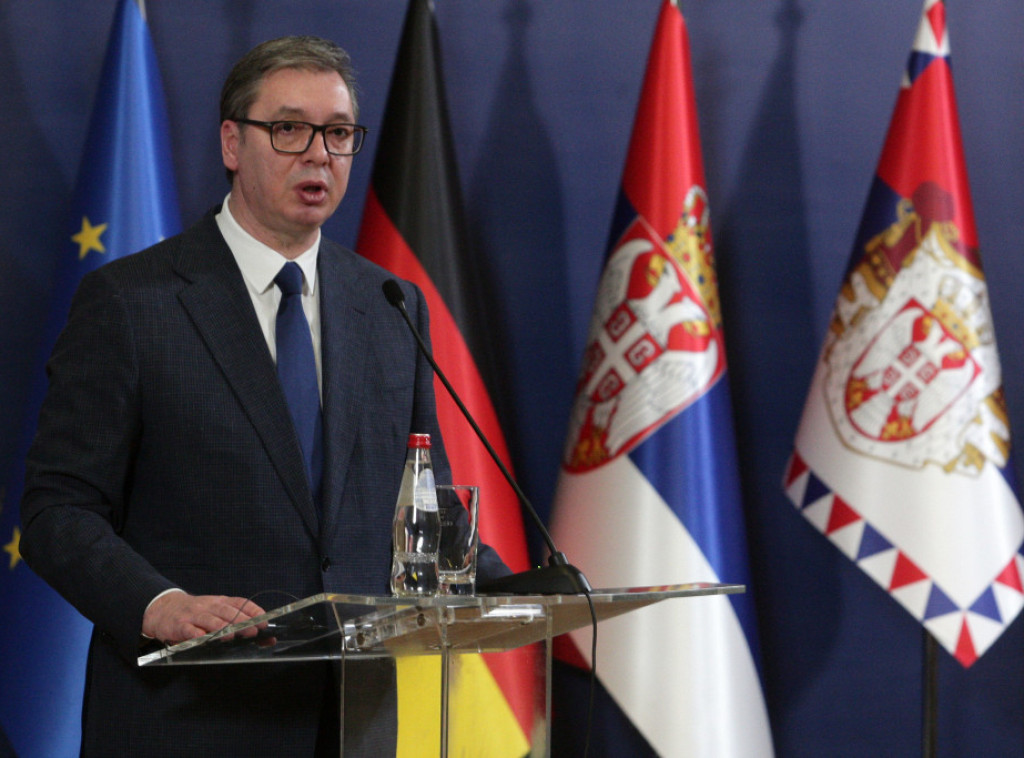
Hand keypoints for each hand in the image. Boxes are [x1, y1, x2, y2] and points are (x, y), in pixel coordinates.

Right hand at [141, 591, 265, 644]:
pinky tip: (203, 640)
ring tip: (231, 635)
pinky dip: (197, 635)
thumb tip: (265, 637)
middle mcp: (209, 606)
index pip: (240, 602)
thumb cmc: (197, 614)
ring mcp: (194, 615)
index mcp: (220, 602)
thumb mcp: (215, 613)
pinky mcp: (179, 625)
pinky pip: (189, 630)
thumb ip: (236, 623)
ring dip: (221, 627)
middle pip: (227, 611)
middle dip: (241, 620)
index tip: (264, 620)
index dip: (253, 610)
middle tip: (253, 630)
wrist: (164, 608)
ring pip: (209, 620)